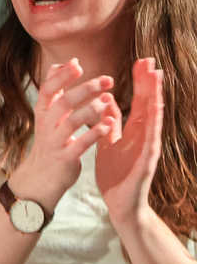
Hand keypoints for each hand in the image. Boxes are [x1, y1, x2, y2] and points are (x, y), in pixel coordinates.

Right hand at [14, 58, 118, 207]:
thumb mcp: (48, 113)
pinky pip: (80, 144)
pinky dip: (94, 133)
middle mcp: (46, 124)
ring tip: (109, 100)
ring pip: (71, 121)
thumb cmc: (51, 139)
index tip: (78, 65)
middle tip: (107, 80)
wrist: (41, 176)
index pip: (48, 88)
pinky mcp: (65, 158)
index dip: (61, 76)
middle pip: (63, 102)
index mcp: (42, 111)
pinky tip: (108, 124)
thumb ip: (57, 88)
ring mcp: (54, 141)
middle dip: (85, 89)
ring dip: (91, 109)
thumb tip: (67, 61)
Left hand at [97, 58, 163, 230]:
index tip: (141, 61)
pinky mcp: (146, 161)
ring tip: (156, 79)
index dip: (140, 82)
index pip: (139, 102)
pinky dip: (151, 124)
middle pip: (148, 105)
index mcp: (134, 131)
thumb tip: (108, 99)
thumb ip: (110, 122)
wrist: (120, 203)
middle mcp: (144, 136)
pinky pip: (149, 140)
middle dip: (149, 83)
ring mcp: (147, 148)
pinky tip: (153, 111)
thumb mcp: (110, 142)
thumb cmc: (116, 173)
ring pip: (152, 118)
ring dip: (154, 98)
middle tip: (151, 60)